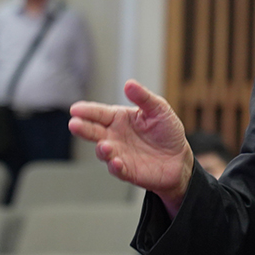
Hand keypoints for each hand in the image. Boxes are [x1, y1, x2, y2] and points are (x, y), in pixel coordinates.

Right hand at [69, 80, 193, 214]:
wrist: (179, 158)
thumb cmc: (167, 131)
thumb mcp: (159, 109)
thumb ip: (143, 98)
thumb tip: (129, 84)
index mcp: (119, 118)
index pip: (99, 113)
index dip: (87, 111)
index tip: (76, 109)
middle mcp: (115, 136)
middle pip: (94, 131)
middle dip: (83, 128)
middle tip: (74, 124)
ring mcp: (119, 154)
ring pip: (103, 152)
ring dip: (102, 149)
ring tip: (104, 145)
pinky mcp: (127, 170)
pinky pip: (117, 169)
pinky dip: (115, 166)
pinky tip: (116, 162)